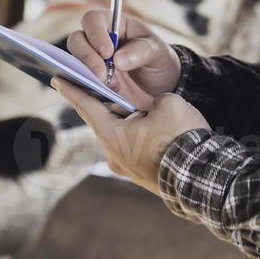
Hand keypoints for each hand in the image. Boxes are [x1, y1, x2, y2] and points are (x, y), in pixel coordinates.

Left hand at [51, 78, 207, 194]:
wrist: (203, 178)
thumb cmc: (181, 137)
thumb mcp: (167, 102)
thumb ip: (152, 100)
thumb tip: (153, 111)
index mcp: (112, 135)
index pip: (86, 106)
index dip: (72, 89)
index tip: (56, 79)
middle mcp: (114, 155)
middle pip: (102, 122)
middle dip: (102, 104)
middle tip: (93, 86)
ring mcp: (128, 170)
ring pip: (122, 138)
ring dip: (127, 123)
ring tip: (136, 108)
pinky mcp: (144, 178)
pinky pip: (137, 152)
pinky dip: (140, 139)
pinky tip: (154, 131)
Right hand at [66, 9, 181, 111]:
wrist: (161, 88)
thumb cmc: (159, 62)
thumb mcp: (158, 52)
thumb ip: (141, 51)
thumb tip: (118, 59)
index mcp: (114, 25)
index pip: (93, 19)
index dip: (95, 34)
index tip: (107, 52)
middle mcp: (97, 41)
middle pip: (77, 40)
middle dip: (87, 57)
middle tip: (102, 74)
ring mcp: (91, 62)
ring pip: (73, 62)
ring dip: (86, 75)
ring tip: (108, 86)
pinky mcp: (89, 82)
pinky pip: (77, 83)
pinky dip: (84, 88)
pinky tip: (100, 94)